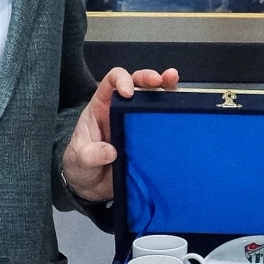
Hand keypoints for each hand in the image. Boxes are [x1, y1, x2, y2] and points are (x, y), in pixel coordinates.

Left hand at [61, 66, 179, 199]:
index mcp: (102, 106)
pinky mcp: (150, 137)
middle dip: (149, 78)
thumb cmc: (81, 165)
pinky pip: (163, 123)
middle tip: (160, 80)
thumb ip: (90, 155)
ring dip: (167, 88)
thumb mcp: (79, 159)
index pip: (111, 82)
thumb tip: (110, 151)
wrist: (92, 186)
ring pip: (154, 98)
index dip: (121, 80)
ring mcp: (137, 122)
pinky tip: (184, 111)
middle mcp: (121, 109)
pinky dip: (174, 115)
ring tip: (175, 82)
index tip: (128, 92)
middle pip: (137, 83)